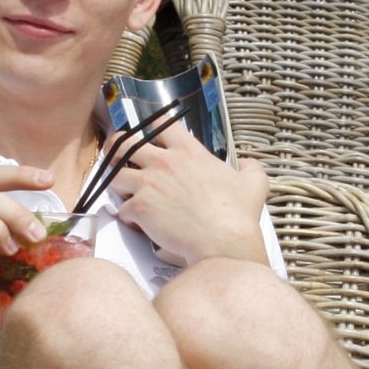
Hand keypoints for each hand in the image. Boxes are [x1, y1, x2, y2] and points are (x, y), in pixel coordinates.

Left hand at [107, 124, 269, 266]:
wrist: (223, 244)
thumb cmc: (238, 215)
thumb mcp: (254, 184)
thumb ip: (250, 168)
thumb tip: (247, 163)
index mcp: (189, 152)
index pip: (160, 124)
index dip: (151, 126)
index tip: (149, 132)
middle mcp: (164, 162)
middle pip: (124, 144)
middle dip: (117, 149)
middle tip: (117, 158)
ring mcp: (149, 184)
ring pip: (115, 175)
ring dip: (118, 184)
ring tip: (126, 194)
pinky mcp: (139, 207)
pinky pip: (121, 209)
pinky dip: (127, 217)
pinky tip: (138, 224)